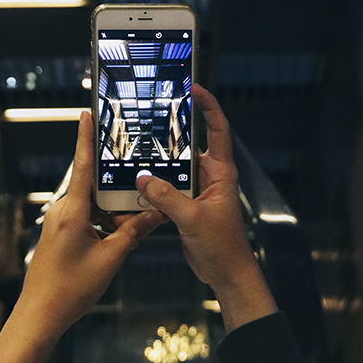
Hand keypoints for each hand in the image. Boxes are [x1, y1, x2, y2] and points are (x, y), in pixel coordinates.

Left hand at [0, 111, 162, 362]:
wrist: (39, 317)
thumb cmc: (70, 289)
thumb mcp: (110, 259)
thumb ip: (133, 233)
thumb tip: (156, 213)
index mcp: (71, 211)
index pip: (82, 165)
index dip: (86, 137)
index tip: (87, 112)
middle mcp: (62, 210)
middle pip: (92, 185)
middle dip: (116, 188)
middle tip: (139, 185)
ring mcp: (59, 222)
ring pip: (91, 204)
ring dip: (112, 211)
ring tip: (134, 220)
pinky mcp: (59, 234)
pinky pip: (85, 217)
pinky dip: (103, 222)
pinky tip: (119, 234)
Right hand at [135, 84, 276, 331]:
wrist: (227, 276)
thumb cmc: (222, 246)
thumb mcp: (193, 219)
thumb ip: (167, 198)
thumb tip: (142, 178)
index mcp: (221, 172)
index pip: (217, 129)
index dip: (208, 106)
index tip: (194, 87)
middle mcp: (210, 176)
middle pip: (191, 144)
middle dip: (173, 129)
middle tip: (152, 111)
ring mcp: (198, 191)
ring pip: (176, 167)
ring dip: (160, 160)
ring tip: (136, 143)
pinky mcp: (187, 206)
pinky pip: (168, 188)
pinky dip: (154, 185)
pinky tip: (135, 182)